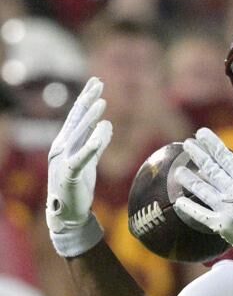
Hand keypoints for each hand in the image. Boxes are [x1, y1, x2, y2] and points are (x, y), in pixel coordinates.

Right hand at [46, 78, 111, 253]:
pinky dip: (92, 145)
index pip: (77, 116)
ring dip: (90, 117)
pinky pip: (82, 157)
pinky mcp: (70, 174)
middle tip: (99, 84)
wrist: (67, 212)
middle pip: (76, 120)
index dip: (86, 99)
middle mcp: (62, 148)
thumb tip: (107, 124)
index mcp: (66, 143)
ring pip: (78, 134)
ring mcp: (64, 160)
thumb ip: (97, 142)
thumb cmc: (77, 185)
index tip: (96, 82)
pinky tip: (101, 133)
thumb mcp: (89, 160)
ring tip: (102, 102)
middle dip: (87, 100)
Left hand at [176, 128, 232, 284]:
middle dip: (197, 155)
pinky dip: (189, 208)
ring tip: (179, 171)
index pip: (225, 157)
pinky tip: (179, 202)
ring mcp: (228, 210)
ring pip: (203, 190)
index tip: (200, 133)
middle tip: (187, 144)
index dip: (211, 143)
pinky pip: (201, 215)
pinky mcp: (223, 227)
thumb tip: (228, 175)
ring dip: (189, 180)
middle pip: (211, 169)